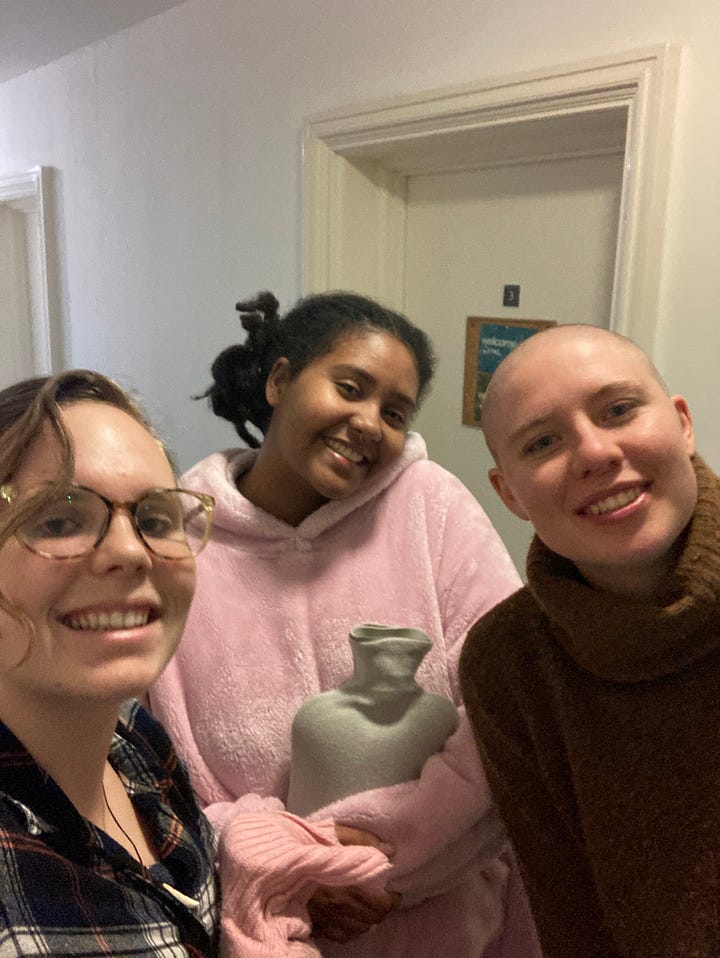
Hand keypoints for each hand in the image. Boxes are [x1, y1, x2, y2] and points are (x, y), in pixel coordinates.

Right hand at [307, 825, 399, 941]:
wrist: (276, 861)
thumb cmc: (307, 844)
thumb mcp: (337, 833)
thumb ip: (364, 841)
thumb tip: (390, 849)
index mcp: (349, 886)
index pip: (382, 904)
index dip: (392, 900)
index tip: (394, 892)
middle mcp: (340, 908)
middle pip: (371, 919)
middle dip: (381, 910)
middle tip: (382, 899)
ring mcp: (327, 919)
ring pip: (358, 930)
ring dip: (367, 921)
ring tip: (368, 909)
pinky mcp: (315, 924)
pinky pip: (341, 936)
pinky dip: (351, 931)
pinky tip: (351, 921)